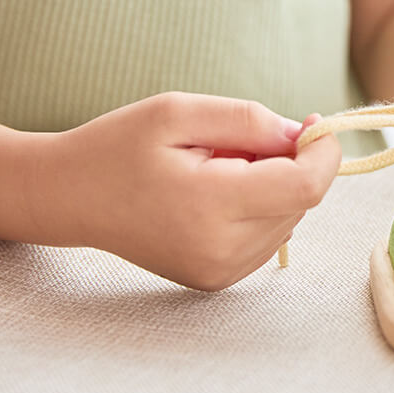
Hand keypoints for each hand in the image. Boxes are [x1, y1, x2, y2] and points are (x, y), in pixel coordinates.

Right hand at [30, 93, 340, 290]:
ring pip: (290, 220)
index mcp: (210, 206)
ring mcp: (219, 272)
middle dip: (291, 164)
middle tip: (240, 142)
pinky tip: (218, 195)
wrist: (70, 198)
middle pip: (301, 202)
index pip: (306, 187)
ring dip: (275, 187)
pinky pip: (269, 238)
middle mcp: (221, 250)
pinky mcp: (218, 280)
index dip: (323, 152)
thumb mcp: (180, 112)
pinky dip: (261, 209)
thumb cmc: (119, 146)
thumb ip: (250, 121)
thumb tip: (304, 136)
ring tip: (220, 169)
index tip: (313, 123)